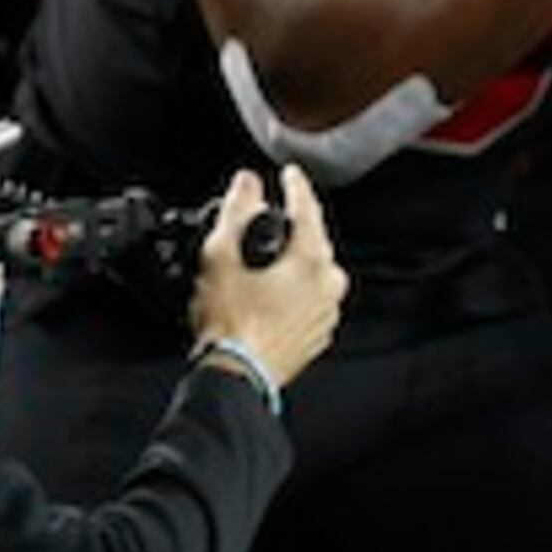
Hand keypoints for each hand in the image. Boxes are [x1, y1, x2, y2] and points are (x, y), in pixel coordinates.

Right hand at [191, 168, 345, 392]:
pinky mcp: (316, 335)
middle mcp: (329, 286)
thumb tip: (246, 183)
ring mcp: (326, 314)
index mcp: (313, 261)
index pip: (307, 208)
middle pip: (311, 240)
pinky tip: (264, 296)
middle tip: (260, 227)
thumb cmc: (230, 325)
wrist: (235, 377)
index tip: (289, 174)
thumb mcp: (222, 254)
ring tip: (256, 267)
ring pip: (310, 272)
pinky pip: (307, 300)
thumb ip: (237, 209)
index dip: (294, 185)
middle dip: (288, 230)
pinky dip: (291, 291)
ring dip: (288, 263)